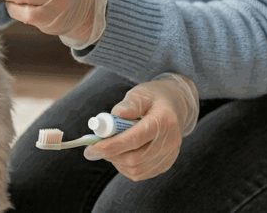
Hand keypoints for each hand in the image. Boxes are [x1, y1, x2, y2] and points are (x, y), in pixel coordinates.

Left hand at [83, 73, 199, 180]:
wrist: (175, 107)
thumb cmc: (153, 98)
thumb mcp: (141, 94)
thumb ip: (129, 104)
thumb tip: (115, 115)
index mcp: (164, 121)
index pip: (135, 138)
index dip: (111, 145)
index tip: (92, 148)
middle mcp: (170, 141)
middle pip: (134, 158)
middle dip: (109, 154)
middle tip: (93, 148)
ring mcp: (169, 155)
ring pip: (135, 169)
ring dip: (115, 161)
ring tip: (107, 147)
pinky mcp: (165, 164)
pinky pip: (140, 173)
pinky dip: (124, 167)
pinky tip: (119, 154)